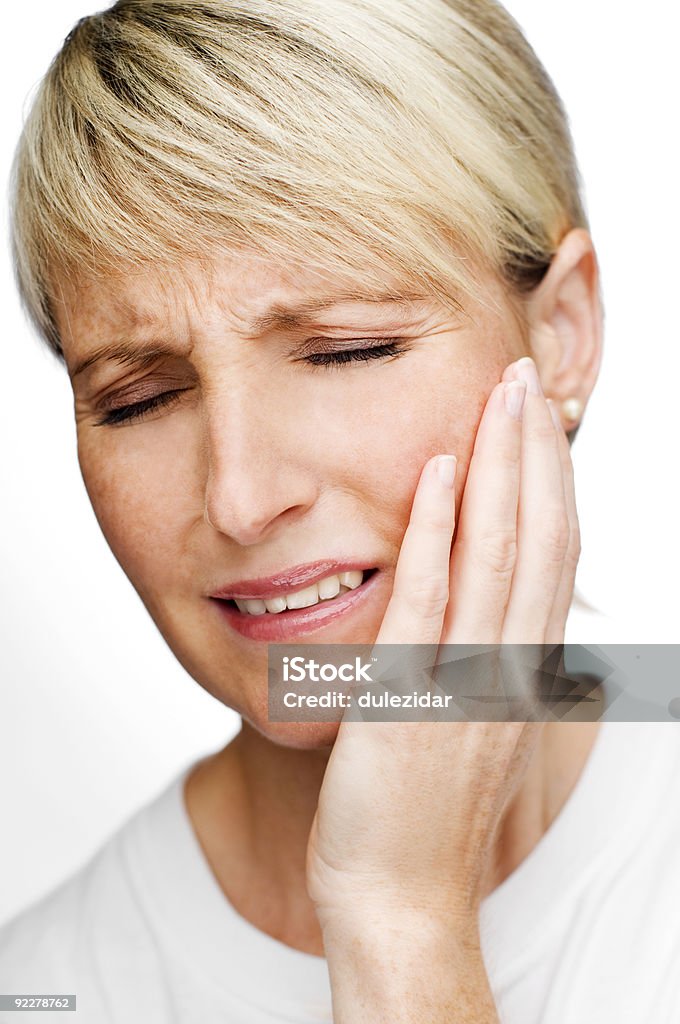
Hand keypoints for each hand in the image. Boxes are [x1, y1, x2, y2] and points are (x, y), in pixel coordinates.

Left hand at [306, 357, 580, 1019]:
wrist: (399, 896)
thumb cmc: (424, 813)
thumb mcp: (473, 725)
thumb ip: (487, 663)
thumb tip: (489, 611)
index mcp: (524, 671)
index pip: (553, 557)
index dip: (551, 481)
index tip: (538, 419)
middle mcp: (510, 668)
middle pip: (540, 538)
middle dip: (535, 453)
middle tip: (524, 377)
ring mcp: (466, 682)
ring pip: (500, 555)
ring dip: (502, 468)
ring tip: (498, 396)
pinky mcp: (411, 698)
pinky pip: (432, 599)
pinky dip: (441, 529)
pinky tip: (440, 470)